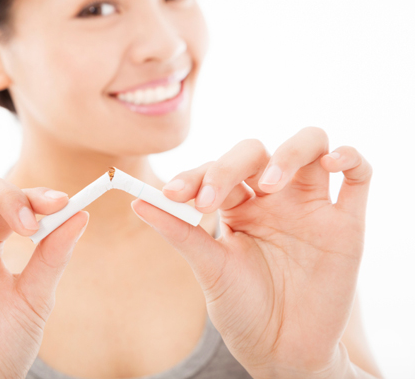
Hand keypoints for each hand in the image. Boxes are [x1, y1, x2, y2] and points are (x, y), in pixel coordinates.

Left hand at [131, 127, 372, 377]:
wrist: (280, 351)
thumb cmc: (243, 309)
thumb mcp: (210, 269)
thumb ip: (180, 232)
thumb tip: (137, 202)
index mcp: (238, 206)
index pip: (217, 170)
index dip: (195, 175)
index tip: (171, 194)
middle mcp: (273, 199)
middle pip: (256, 152)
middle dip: (228, 166)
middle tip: (210, 199)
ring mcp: (310, 207)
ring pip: (310, 146)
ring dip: (288, 154)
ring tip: (268, 184)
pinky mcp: (346, 224)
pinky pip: (359, 176)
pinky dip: (350, 158)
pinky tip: (333, 163)